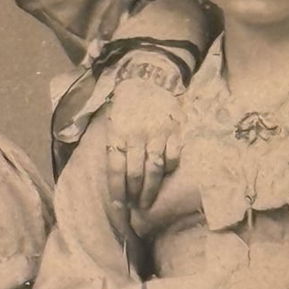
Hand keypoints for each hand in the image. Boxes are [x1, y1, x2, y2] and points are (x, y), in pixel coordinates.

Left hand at [105, 76, 181, 208]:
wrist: (149, 80)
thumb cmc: (127, 107)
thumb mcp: (113, 123)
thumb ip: (113, 147)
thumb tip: (114, 178)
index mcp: (118, 133)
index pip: (115, 169)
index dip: (117, 191)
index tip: (118, 207)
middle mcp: (137, 135)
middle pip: (135, 173)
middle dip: (134, 194)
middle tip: (134, 208)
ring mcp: (157, 133)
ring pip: (155, 169)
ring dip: (151, 189)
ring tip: (147, 201)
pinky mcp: (175, 130)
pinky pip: (173, 157)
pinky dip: (168, 169)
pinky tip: (164, 176)